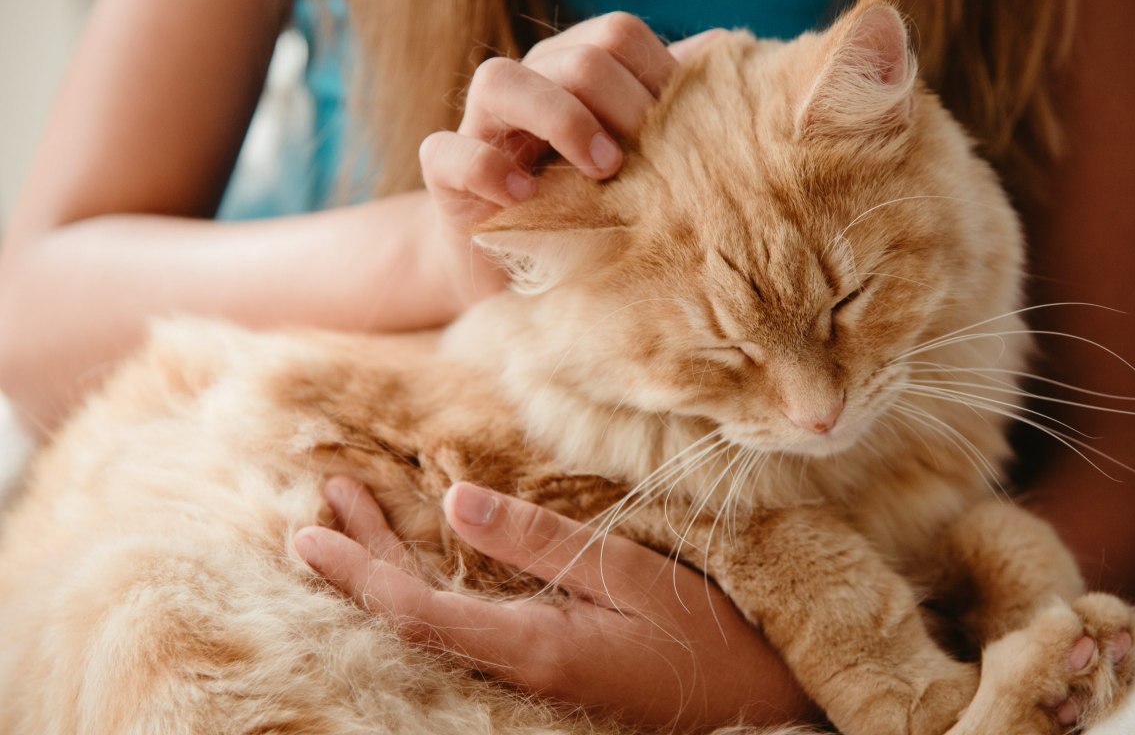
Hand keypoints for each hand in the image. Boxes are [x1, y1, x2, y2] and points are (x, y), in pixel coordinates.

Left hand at [294, 477, 814, 731]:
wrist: (757, 700)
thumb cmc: (707, 633)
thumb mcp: (629, 575)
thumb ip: (540, 541)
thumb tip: (454, 500)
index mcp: (533, 646)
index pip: (419, 610)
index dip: (360, 572)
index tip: (311, 532)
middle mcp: (519, 668)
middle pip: (414, 618)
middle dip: (362, 563)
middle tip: (318, 510)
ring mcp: (532, 675)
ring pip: (436, 624)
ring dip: (390, 571)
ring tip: (352, 522)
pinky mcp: (547, 668)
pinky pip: (465, 628)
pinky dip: (427, 589)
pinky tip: (419, 564)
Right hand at [420, 14, 723, 311]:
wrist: (519, 276)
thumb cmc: (590, 214)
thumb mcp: (637, 167)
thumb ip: (668, 111)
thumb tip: (725, 55)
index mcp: (575, 73)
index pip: (617, 35)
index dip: (654, 75)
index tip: (680, 135)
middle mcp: (528, 86)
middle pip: (572, 56)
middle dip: (618, 103)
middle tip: (642, 159)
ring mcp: (480, 127)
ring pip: (500, 80)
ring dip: (560, 118)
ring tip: (601, 169)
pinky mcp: (445, 178)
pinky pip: (449, 152)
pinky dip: (489, 169)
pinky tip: (527, 196)